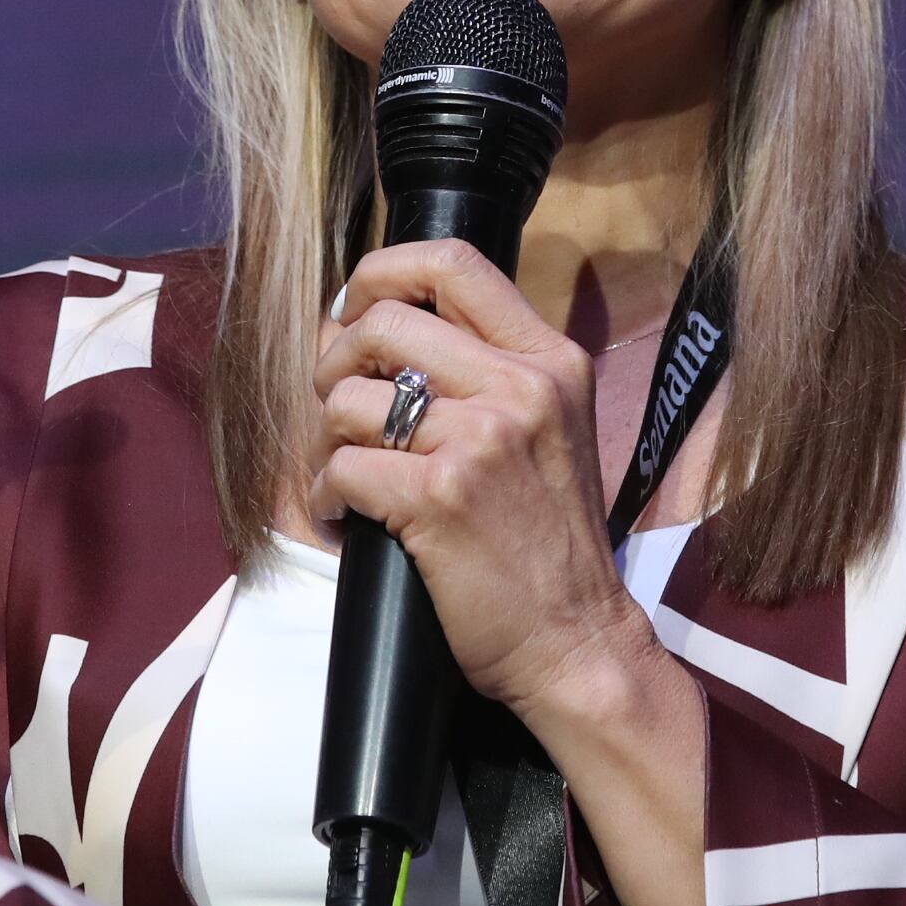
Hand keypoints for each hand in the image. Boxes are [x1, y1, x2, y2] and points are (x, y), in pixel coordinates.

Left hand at [308, 240, 660, 712]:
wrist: (578, 641)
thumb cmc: (551, 545)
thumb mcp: (551, 431)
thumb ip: (489, 374)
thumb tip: (378, 329)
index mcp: (550, 360)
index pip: (453, 264)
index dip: (382, 272)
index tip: (356, 308)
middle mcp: (521, 387)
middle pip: (384, 322)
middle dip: (336, 360)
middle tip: (337, 406)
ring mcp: (482, 440)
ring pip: (349, 398)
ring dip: (327, 439)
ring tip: (348, 475)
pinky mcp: (440, 497)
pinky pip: (341, 467)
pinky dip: (327, 496)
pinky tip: (347, 518)